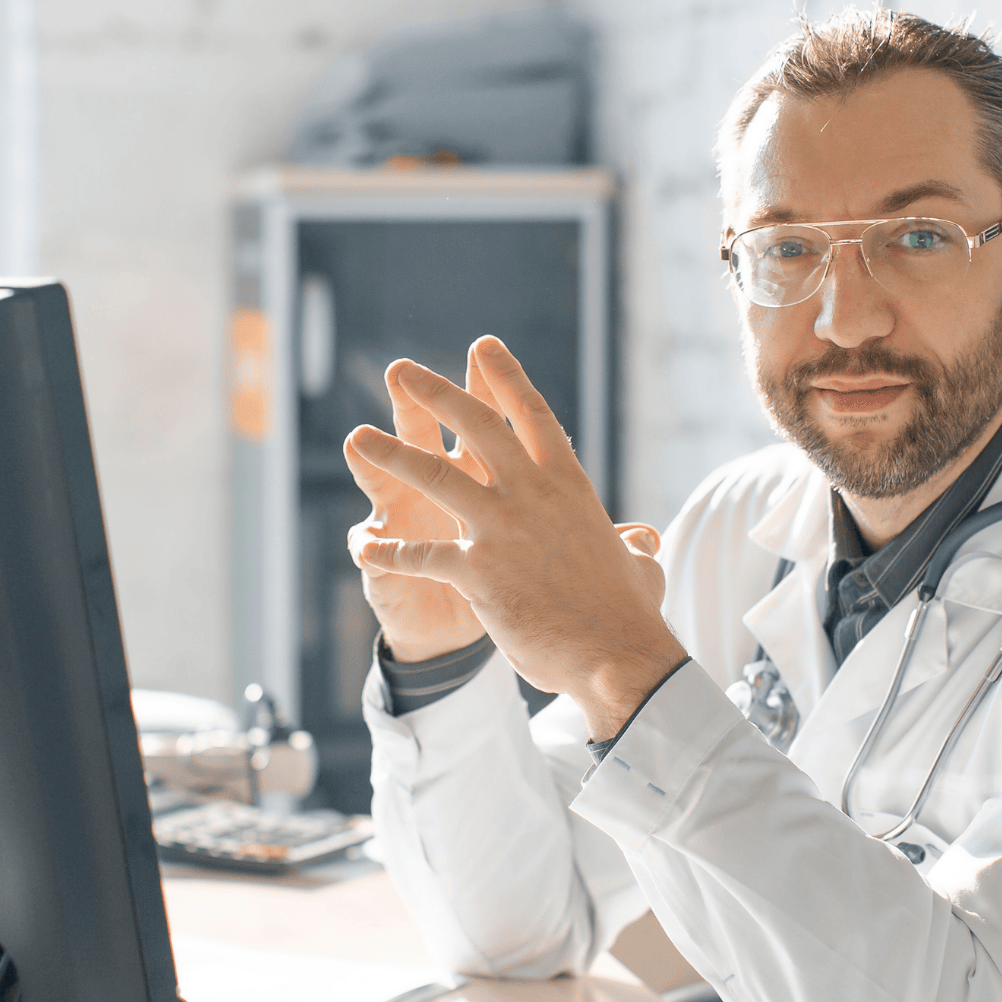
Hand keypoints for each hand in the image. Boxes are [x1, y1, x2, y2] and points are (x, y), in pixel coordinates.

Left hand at [346, 337, 686, 737]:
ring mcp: (503, 529)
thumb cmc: (630, 614)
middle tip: (403, 370)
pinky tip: (364, 549)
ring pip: (436, 477)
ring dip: (392, 455)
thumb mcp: (637, 564)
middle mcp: (534, 495)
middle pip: (479, 427)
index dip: (505, 379)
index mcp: (569, 486)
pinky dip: (390, 554)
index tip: (483, 347)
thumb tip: (644, 542)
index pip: (533, 417)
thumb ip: (632, 545)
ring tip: (357, 438)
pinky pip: (422, 555)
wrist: (617, 654)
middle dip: (437, 393)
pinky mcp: (478, 571)